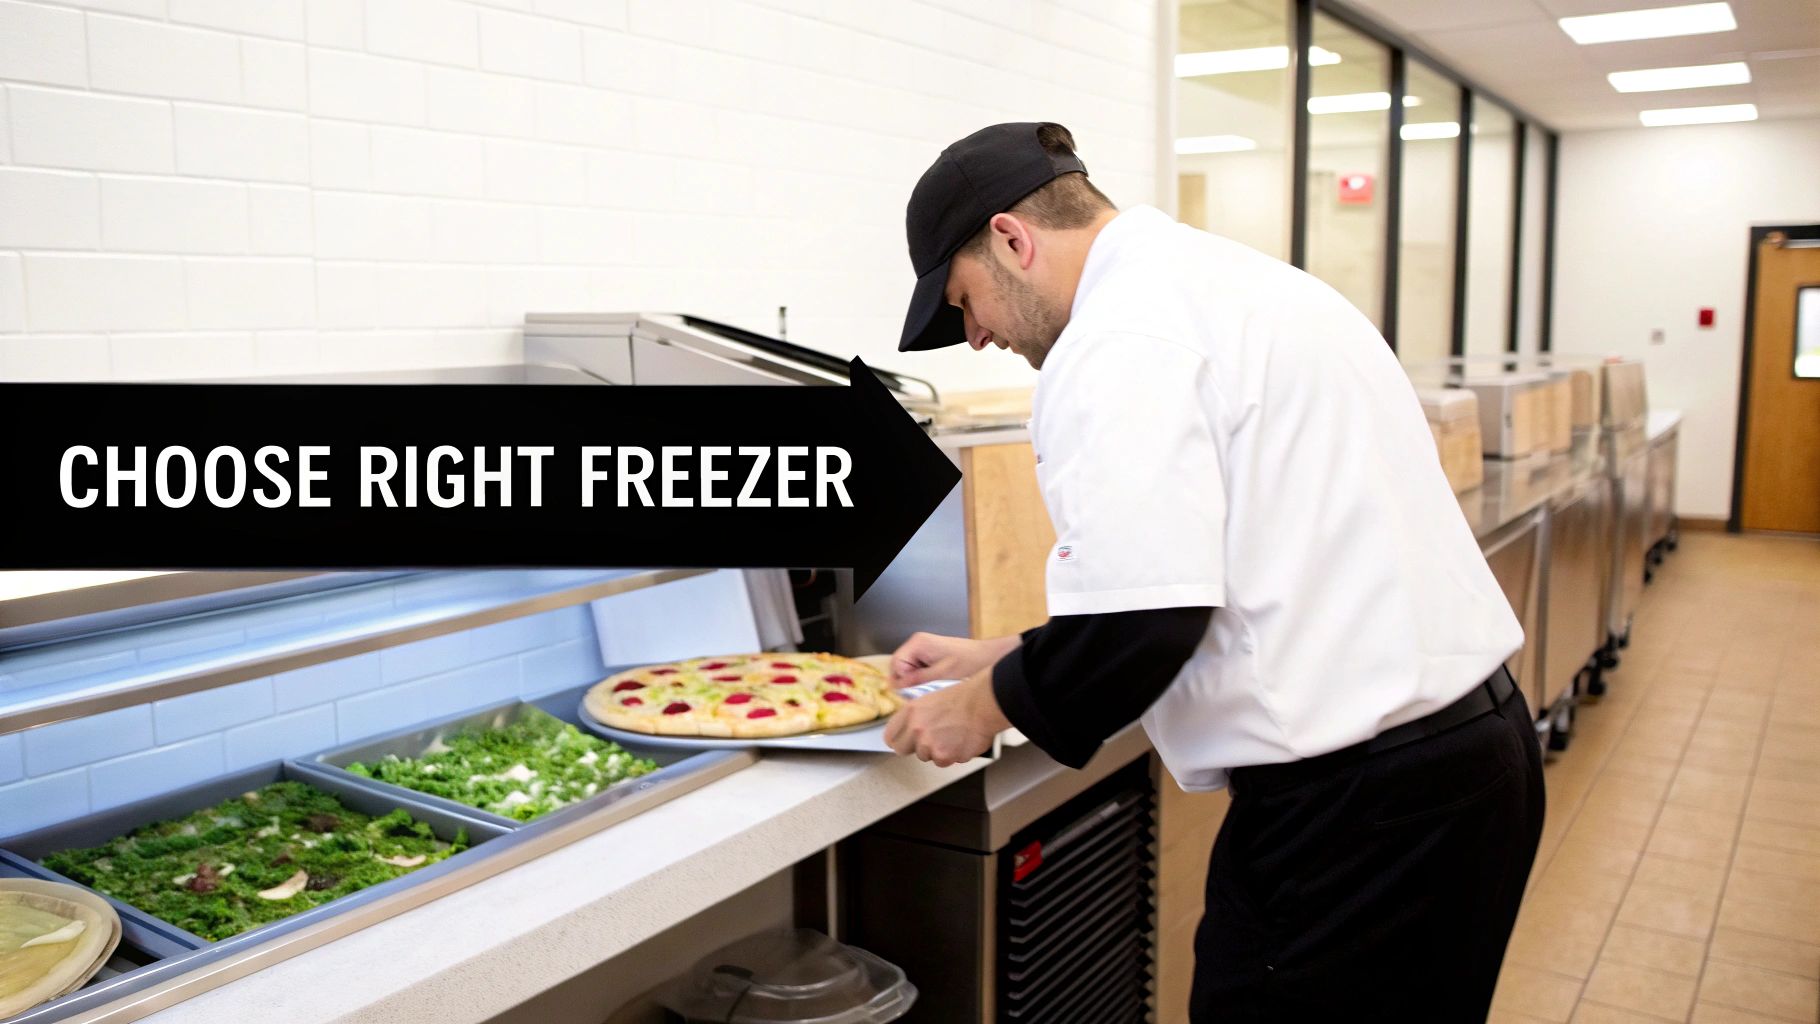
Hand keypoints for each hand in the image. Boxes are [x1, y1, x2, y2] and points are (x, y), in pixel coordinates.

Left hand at [883, 673, 1011, 766]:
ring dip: (936, 751)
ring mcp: (930, 745)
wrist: (984, 704)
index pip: (890, 736)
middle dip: (914, 747)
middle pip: (903, 750)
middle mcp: (917, 729)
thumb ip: (916, 716)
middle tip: (929, 740)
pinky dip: (952, 755)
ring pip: (926, 757)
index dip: (899, 738)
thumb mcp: (930, 699)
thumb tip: (908, 730)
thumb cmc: (963, 698)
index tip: (904, 740)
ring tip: (951, 735)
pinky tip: (960, 741)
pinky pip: (944, 762)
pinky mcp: (945, 756)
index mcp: (911, 712)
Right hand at [890, 632, 1018, 687]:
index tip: (913, 692)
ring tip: (933, 690)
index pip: (895, 664)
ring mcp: (925, 652)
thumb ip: (917, 680)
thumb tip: (896, 687)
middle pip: (900, 668)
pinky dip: (925, 682)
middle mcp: (918, 645)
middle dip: (909, 683)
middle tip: (924, 694)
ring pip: (909, 673)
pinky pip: (919, 673)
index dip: (901, 681)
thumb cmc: (971, 663)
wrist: (991, 658)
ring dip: (917, 684)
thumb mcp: (941, 675)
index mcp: (918, 643)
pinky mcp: (931, 660)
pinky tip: (938, 687)